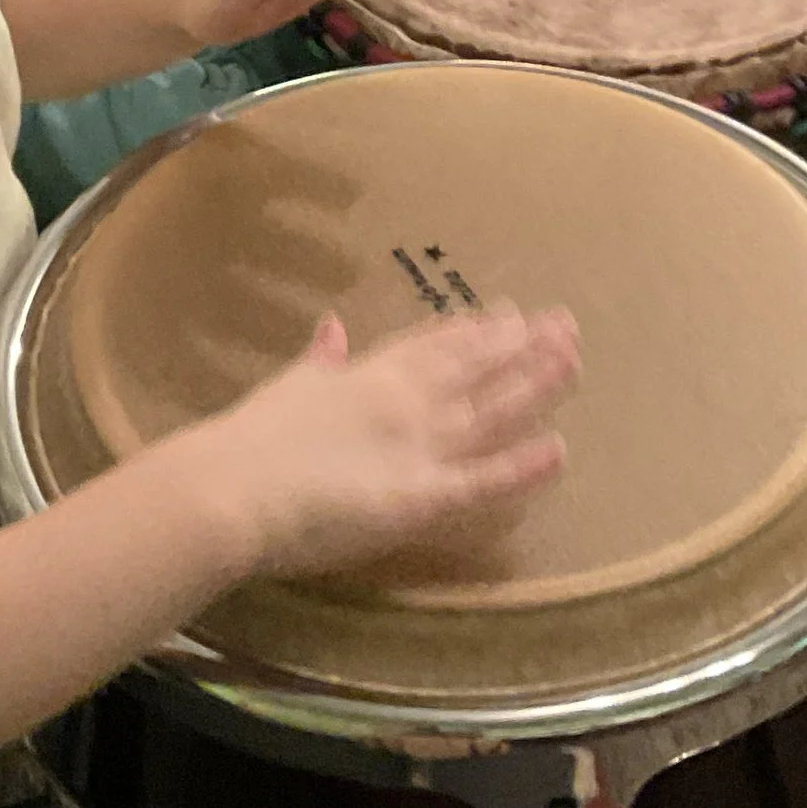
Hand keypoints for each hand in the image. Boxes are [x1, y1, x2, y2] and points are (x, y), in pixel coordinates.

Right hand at [201, 301, 578, 581]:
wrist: (232, 489)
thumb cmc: (251, 442)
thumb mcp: (289, 386)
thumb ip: (320, 360)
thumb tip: (333, 325)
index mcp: (369, 375)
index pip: (434, 346)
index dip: (475, 330)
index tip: (510, 311)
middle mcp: (405, 402)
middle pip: (475, 368)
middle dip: (521, 346)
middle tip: (566, 323)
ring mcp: (418, 446)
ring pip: (490, 411)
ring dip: (535, 385)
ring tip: (574, 361)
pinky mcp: (421, 496)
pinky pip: (481, 481)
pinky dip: (522, 467)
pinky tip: (560, 452)